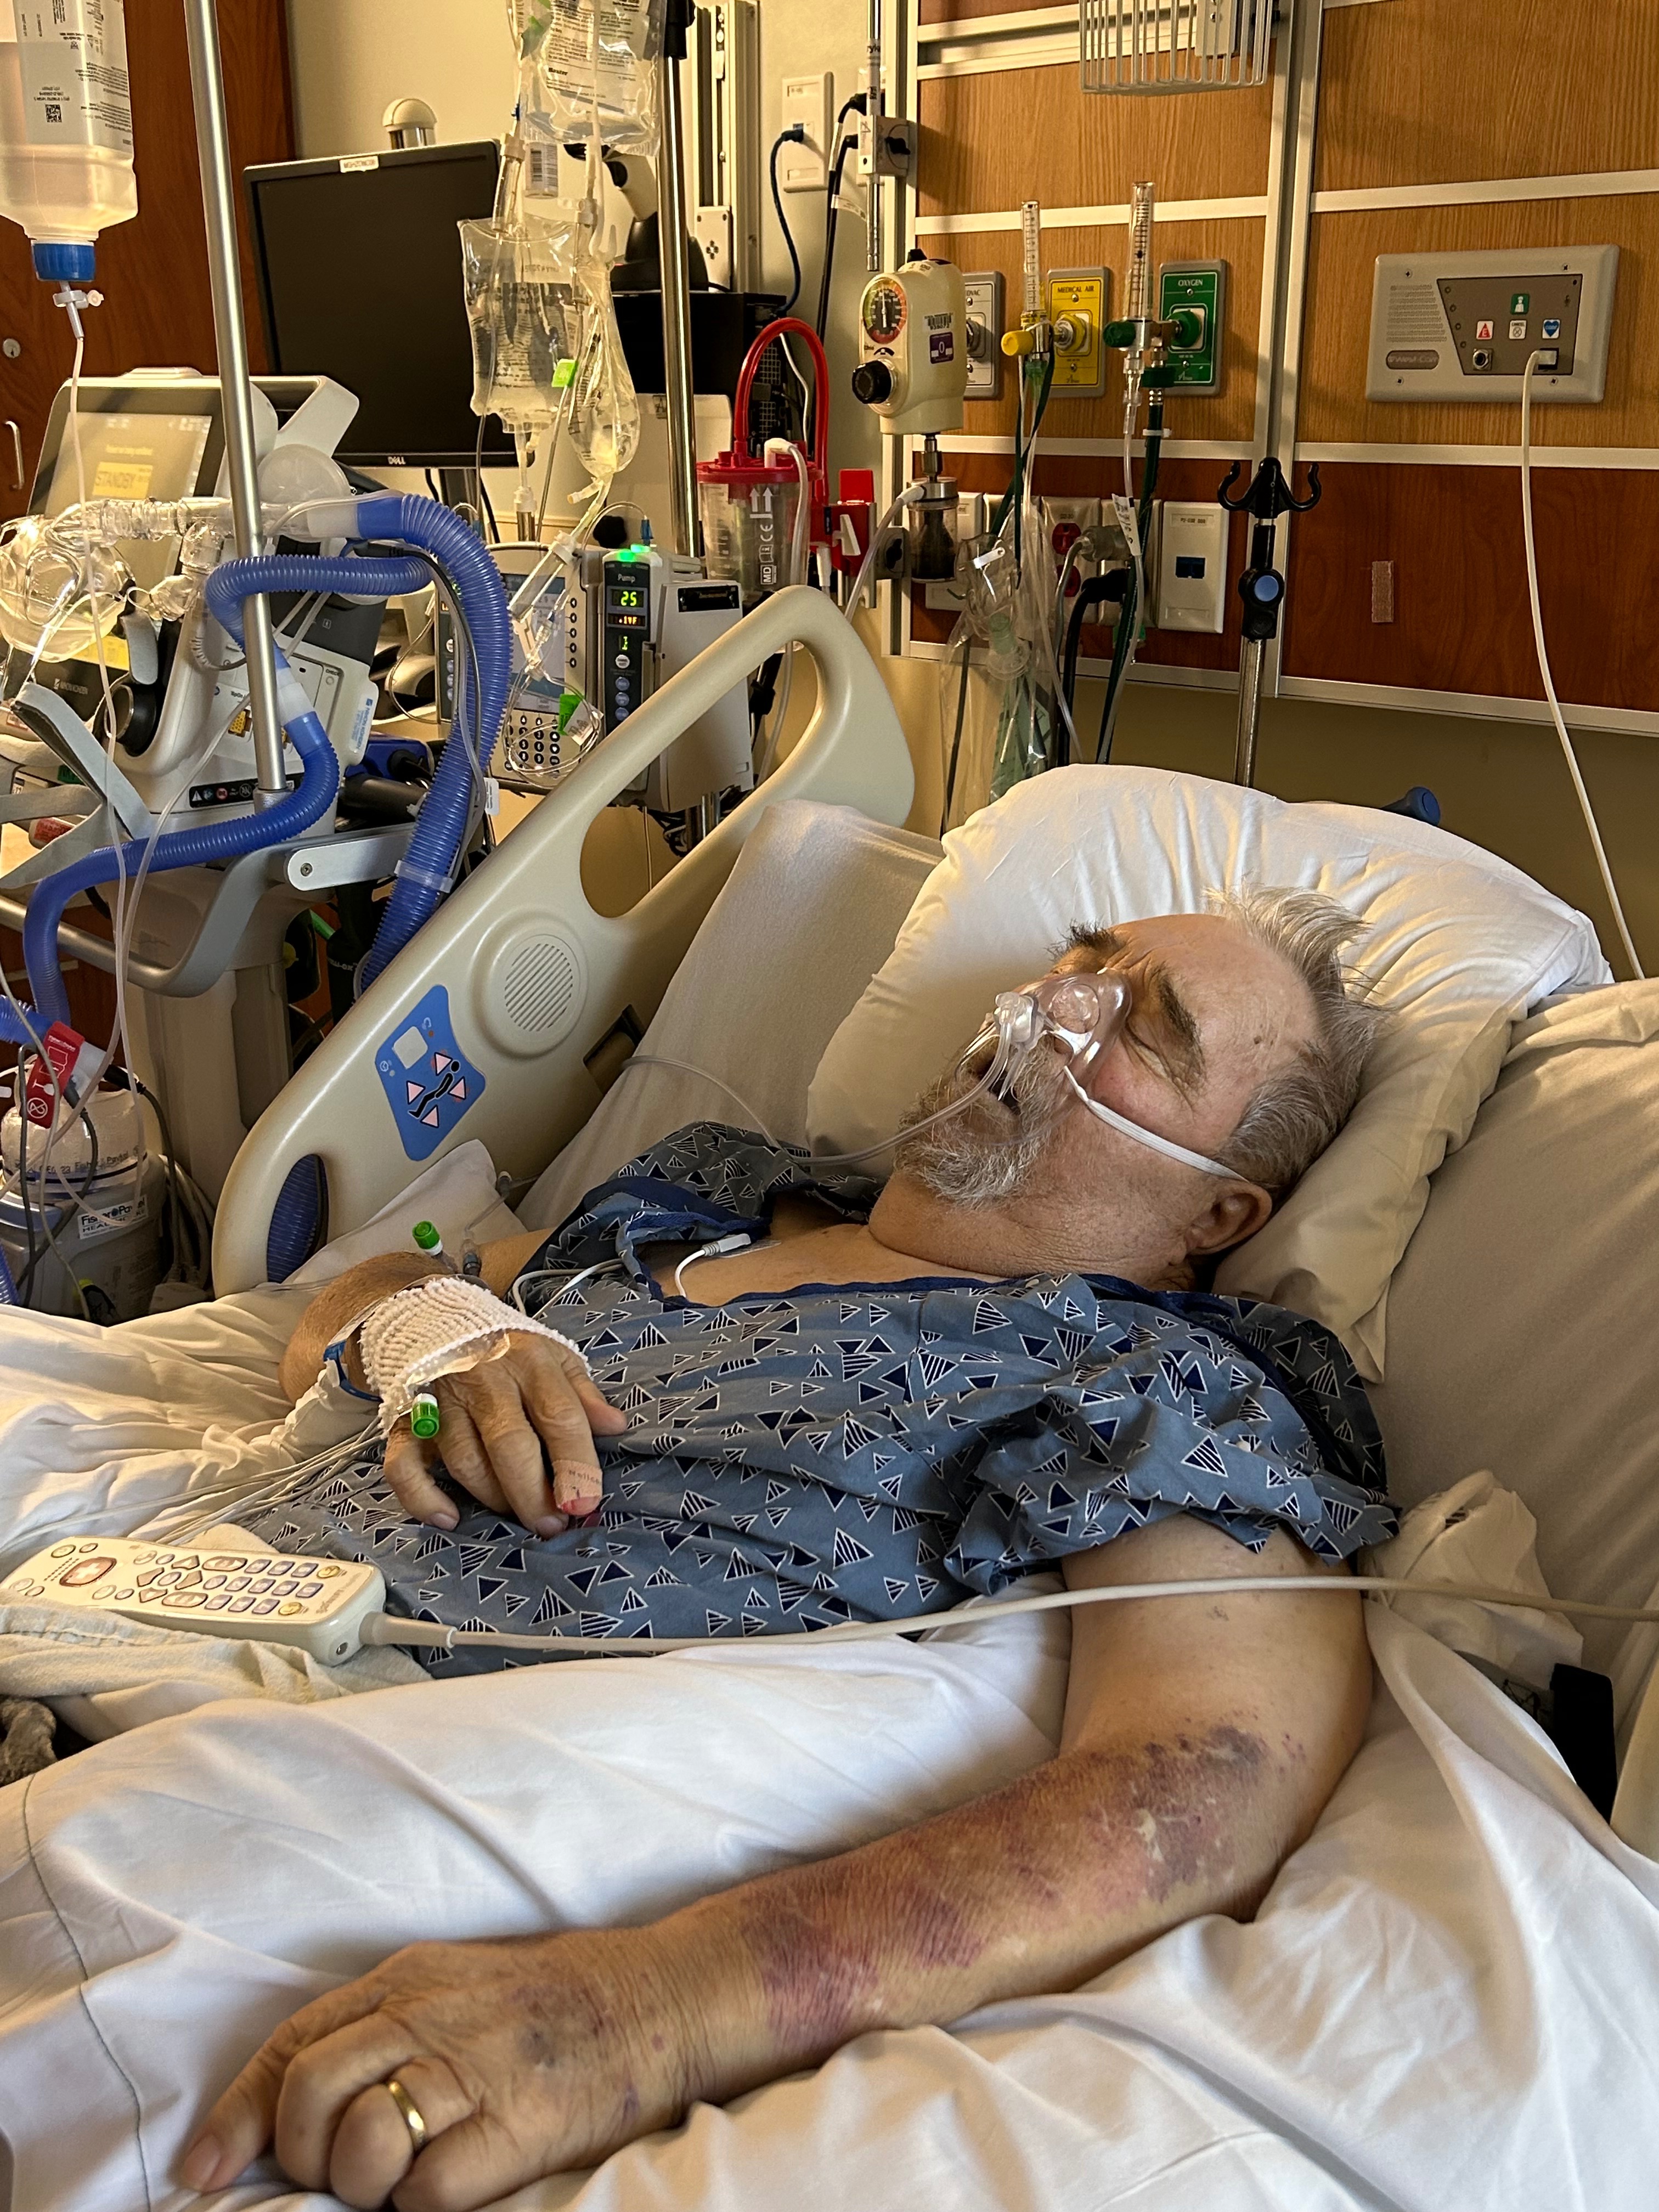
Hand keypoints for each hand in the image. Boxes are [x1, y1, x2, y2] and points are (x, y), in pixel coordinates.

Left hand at [179, 1928, 698, 2210]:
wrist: (662, 1999)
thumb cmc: (553, 2001)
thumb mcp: (457, 1983)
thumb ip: (384, 2024)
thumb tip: (295, 2095)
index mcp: (412, 1979)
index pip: (294, 2043)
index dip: (239, 2113)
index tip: (205, 2170)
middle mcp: (434, 2016)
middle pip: (310, 2093)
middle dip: (297, 2155)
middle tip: (330, 2178)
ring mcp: (477, 2070)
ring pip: (361, 2146)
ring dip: (362, 2184)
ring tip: (398, 2181)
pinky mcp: (519, 2126)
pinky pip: (428, 2191)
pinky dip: (423, 2204)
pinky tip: (451, 2184)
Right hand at [383, 1333, 627, 1536]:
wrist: (437, 1317)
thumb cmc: (508, 1349)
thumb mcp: (555, 1357)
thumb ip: (583, 1394)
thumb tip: (616, 1427)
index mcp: (531, 1363)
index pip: (559, 1416)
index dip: (575, 1465)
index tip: (584, 1504)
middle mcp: (485, 1380)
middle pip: (510, 1445)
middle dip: (533, 1493)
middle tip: (550, 1524)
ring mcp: (442, 1400)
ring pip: (465, 1461)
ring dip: (493, 1498)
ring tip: (515, 1515)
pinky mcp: (407, 1420)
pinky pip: (405, 1465)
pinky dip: (423, 1498)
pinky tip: (449, 1518)